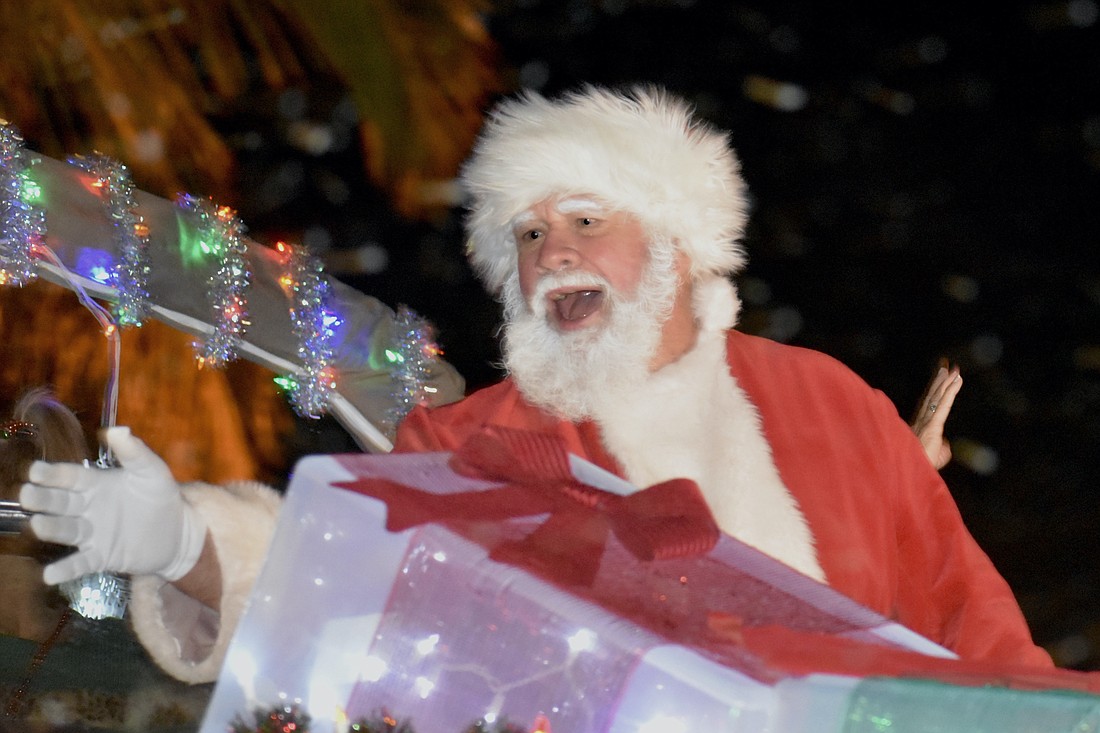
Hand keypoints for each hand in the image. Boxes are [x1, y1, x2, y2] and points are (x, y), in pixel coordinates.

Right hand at [20, 427, 206, 584]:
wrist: (179, 532)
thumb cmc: (161, 496)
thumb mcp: (152, 471)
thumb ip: (135, 452)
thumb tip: (117, 430)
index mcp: (97, 484)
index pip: (70, 477)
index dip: (54, 474)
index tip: (36, 471)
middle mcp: (88, 508)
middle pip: (61, 502)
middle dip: (44, 498)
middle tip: (27, 494)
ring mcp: (93, 533)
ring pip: (67, 530)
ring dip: (51, 528)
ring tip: (37, 524)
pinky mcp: (102, 556)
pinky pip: (81, 563)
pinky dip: (66, 569)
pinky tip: (50, 575)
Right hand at [911, 360, 962, 469]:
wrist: (909, 473)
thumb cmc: (918, 467)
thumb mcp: (934, 458)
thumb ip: (942, 449)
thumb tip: (947, 445)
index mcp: (921, 426)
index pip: (929, 404)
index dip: (935, 389)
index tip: (939, 376)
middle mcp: (922, 420)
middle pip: (932, 396)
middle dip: (939, 380)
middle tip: (945, 365)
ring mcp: (927, 421)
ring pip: (937, 397)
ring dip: (945, 382)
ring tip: (952, 369)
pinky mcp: (933, 425)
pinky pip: (943, 404)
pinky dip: (950, 391)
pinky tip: (956, 380)